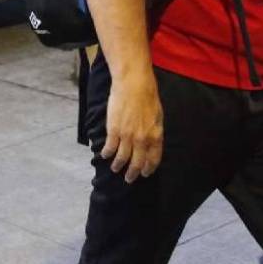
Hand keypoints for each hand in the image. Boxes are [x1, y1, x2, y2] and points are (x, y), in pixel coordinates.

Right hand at [100, 69, 163, 183]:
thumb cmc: (148, 97)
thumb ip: (155, 131)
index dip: (148, 169)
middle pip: (137, 163)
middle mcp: (142, 140)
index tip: (144, 173)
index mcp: (155, 136)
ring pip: (122, 158)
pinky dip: (107, 153)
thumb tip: (152, 142)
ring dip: (118, 165)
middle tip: (129, 178)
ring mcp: (127, 136)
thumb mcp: (158, 116)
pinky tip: (105, 155)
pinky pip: (110, 147)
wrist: (134, 84)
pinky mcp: (114, 130)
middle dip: (133, 173)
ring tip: (115, 169)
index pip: (153, 159)